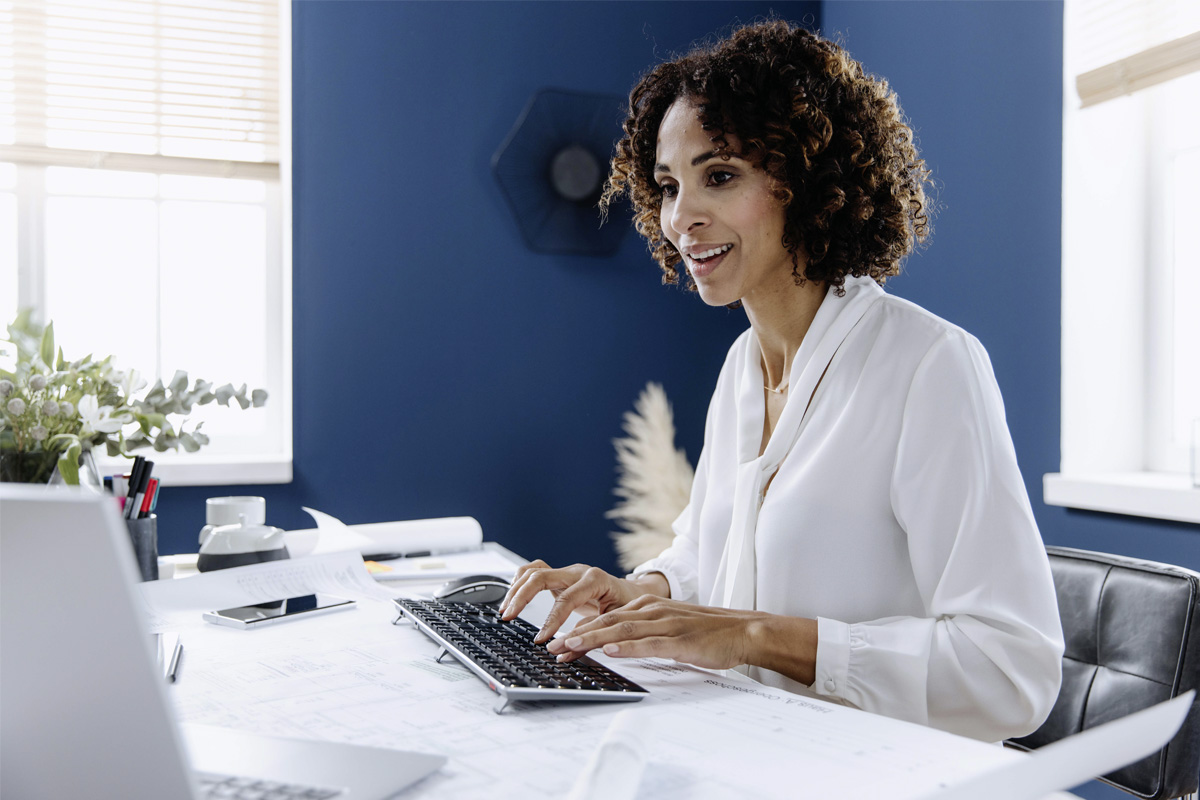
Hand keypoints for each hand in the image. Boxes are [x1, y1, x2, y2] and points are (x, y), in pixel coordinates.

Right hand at [499, 560, 646, 642]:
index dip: (551, 620)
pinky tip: (513, 598)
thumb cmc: (626, 608)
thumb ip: (588, 637)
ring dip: (516, 588)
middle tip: (508, 617)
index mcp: (595, 580)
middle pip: (541, 576)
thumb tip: (563, 653)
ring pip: (533, 570)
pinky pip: (534, 572)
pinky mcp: (559, 576)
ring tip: (506, 609)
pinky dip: (520, 583)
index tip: (540, 639)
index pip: (566, 599)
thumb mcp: (613, 624)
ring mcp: (567, 571)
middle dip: (522, 597)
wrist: (634, 593)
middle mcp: (578, 571)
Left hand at [545, 595, 763, 671]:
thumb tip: (613, 645)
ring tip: (571, 646)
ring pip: (623, 630)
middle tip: (553, 646)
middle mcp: (653, 611)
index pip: (607, 618)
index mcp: (648, 607)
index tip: (558, 643)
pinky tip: (612, 651)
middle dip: (577, 634)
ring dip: (594, 638)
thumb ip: (642, 633)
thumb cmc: (706, 633)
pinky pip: (650, 643)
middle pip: (608, 622)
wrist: (743, 630)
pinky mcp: (681, 641)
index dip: (580, 630)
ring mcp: (666, 624)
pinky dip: (628, 647)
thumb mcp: (668, 628)